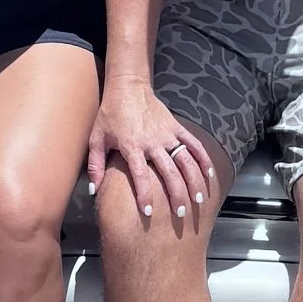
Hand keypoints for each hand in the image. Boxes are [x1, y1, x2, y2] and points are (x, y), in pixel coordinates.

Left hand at [88, 82, 216, 226]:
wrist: (128, 87)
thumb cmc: (110, 114)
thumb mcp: (96, 138)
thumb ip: (95, 165)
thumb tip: (93, 190)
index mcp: (132, 146)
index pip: (140, 175)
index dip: (145, 194)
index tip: (149, 212)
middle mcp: (152, 142)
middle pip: (169, 172)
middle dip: (177, 195)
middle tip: (180, 214)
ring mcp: (167, 134)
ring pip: (185, 160)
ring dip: (194, 181)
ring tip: (199, 199)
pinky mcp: (176, 127)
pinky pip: (193, 143)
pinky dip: (203, 158)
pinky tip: (209, 173)